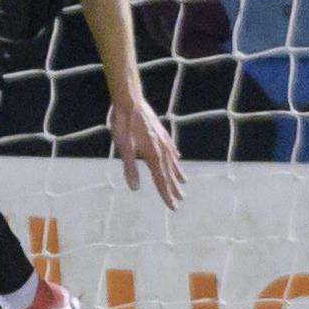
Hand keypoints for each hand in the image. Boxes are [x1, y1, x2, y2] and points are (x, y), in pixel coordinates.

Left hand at [111, 93, 183, 209]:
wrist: (130, 101)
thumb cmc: (124, 124)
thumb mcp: (123, 148)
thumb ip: (130, 168)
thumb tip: (135, 189)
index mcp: (153, 156)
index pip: (161, 181)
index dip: (166, 195)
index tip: (173, 207)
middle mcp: (162, 150)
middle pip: (169, 173)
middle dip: (174, 188)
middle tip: (180, 200)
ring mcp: (163, 140)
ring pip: (172, 161)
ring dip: (177, 173)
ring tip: (184, 182)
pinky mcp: (161, 132)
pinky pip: (171, 148)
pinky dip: (175, 156)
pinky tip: (177, 157)